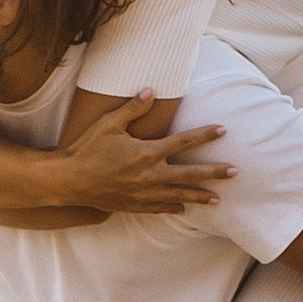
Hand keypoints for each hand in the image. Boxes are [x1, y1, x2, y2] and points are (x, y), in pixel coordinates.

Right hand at [57, 92, 234, 213]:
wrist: (68, 180)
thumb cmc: (87, 149)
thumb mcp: (109, 123)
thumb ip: (133, 108)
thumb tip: (150, 92)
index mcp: (147, 152)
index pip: (184, 142)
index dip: (205, 135)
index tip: (222, 131)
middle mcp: (150, 175)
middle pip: (189, 174)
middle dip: (214, 173)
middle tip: (234, 172)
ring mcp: (143, 193)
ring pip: (178, 195)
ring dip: (199, 196)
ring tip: (217, 199)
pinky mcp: (133, 205)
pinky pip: (159, 208)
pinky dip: (173, 207)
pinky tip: (183, 209)